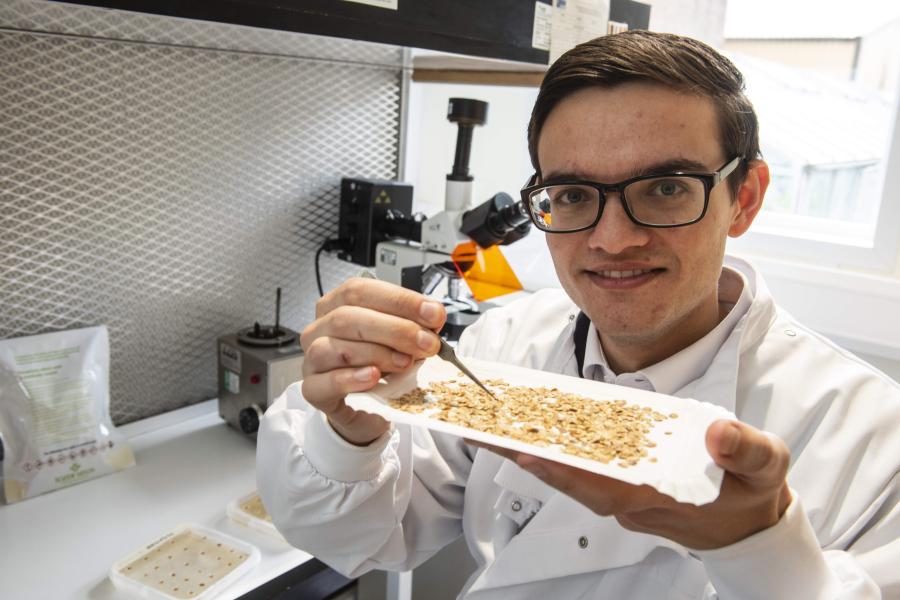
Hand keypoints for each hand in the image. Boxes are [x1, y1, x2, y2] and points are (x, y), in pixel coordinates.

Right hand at [300, 277, 445, 445]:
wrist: (366, 407)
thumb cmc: (379, 366)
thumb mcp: (399, 341)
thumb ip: (412, 326)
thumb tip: (433, 317)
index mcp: (338, 305)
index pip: (361, 290)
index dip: (399, 300)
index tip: (433, 314)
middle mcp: (320, 328)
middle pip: (348, 317)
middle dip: (394, 329)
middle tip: (427, 343)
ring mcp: (312, 360)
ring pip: (334, 347)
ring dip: (377, 353)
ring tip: (406, 362)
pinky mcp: (313, 390)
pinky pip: (325, 382)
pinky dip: (352, 377)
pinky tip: (373, 376)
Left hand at [471, 419, 791, 549]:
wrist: (752, 523)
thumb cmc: (754, 492)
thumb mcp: (766, 466)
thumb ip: (746, 449)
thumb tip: (718, 432)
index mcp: (662, 496)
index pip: (603, 487)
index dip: (564, 472)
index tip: (527, 452)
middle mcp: (634, 501)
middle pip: (572, 479)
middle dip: (528, 455)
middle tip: (484, 429)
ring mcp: (626, 496)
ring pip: (573, 474)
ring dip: (535, 451)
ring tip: (496, 424)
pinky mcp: (624, 486)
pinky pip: (584, 468)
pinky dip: (558, 451)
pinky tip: (538, 428)